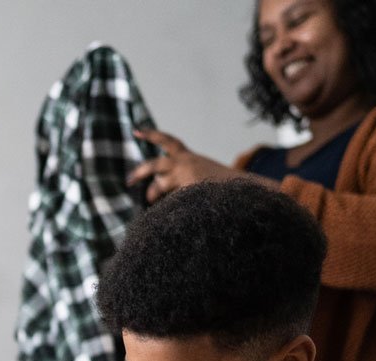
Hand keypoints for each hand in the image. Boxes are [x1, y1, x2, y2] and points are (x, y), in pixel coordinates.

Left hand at [127, 129, 243, 203]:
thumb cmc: (222, 185)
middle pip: (156, 164)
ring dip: (153, 192)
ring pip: (160, 184)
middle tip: (129, 180)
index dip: (151, 135)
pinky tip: (175, 214)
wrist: (246, 188)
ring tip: (149, 200)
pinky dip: (169, 208)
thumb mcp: (200, 173)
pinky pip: (171, 201)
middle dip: (141, 172)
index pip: (168, 141)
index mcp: (188, 157)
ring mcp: (187, 176)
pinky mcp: (189, 190)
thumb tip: (153, 190)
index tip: (136, 131)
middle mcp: (185, 163)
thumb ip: (178, 177)